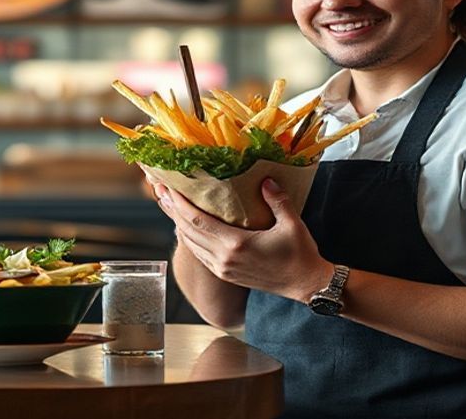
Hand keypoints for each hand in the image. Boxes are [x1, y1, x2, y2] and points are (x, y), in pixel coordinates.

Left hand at [156, 177, 332, 302]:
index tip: (169, 187)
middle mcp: (224, 259)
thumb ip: (277, 200)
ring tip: (168, 203)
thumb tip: (265, 179)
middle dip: (171, 209)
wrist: (306, 286)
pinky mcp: (226, 274)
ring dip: (177, 223)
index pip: (198, 222)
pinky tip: (186, 226)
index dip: (180, 205)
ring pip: (191, 244)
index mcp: (236, 245)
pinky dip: (189, 238)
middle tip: (159, 189)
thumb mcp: (292, 223)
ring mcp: (223, 269)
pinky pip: (199, 254)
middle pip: (187, 232)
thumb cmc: (301, 254)